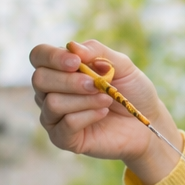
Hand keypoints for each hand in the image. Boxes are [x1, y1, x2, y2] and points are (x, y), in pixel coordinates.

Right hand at [30, 39, 182, 184]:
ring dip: (83, 99)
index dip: (52, 57)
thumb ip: (97, 52)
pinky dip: (88, 115)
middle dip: (69, 80)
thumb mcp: (120, 64)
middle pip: (39, 79)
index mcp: (59, 69)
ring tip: (106, 99)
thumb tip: (72, 46)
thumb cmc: (131, 91)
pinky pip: (66, 124)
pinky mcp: (63, 138)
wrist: (145, 123)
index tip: (77, 62)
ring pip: (52, 103)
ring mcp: (54, 116)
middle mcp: (50, 92)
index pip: (39, 56)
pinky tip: (103, 113)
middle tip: (95, 84)